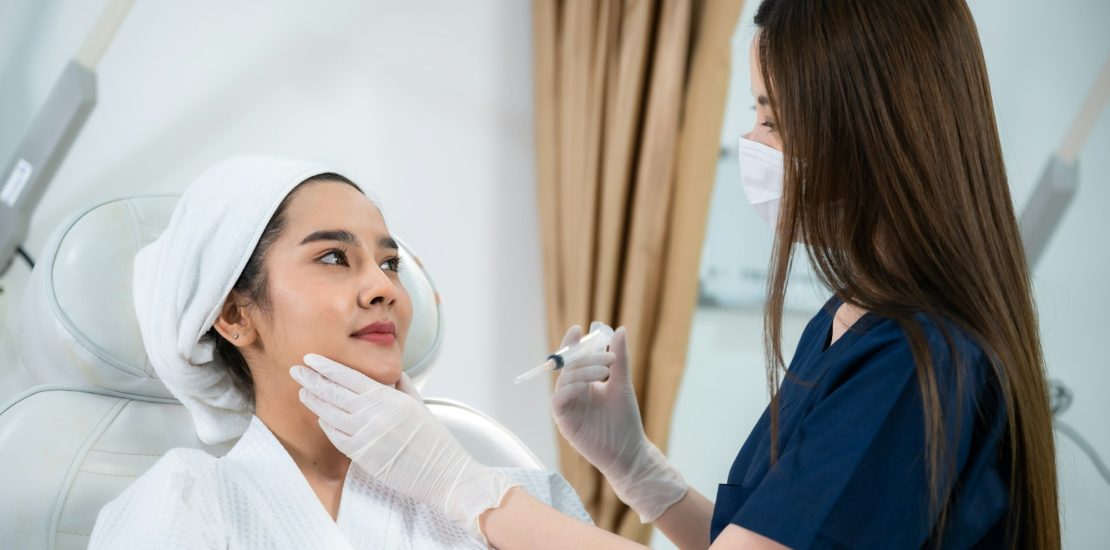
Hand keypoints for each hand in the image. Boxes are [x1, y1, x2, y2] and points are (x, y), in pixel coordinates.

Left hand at [290, 354, 515, 541]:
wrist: (442, 472)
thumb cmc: (434, 440)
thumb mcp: (419, 404)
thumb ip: (401, 386)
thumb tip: (391, 373)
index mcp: (388, 397)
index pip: (349, 376)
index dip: (326, 367)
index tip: (311, 359)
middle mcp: (374, 413)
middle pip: (334, 392)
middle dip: (312, 379)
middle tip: (297, 370)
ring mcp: (366, 435)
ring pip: (330, 413)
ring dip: (314, 401)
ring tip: (303, 391)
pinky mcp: (362, 456)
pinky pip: (336, 436)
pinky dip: (327, 425)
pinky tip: (321, 417)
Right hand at [551, 323, 686, 522]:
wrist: (629, 450)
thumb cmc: (625, 419)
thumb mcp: (622, 384)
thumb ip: (619, 359)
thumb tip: (620, 330)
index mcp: (584, 382)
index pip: (573, 358)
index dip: (572, 343)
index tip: (579, 329)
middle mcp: (573, 392)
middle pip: (568, 366)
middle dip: (585, 357)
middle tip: (609, 359)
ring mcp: (568, 406)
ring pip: (564, 380)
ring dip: (582, 371)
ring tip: (606, 373)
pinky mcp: (564, 420)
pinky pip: (558, 399)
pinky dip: (569, 388)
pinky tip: (586, 386)